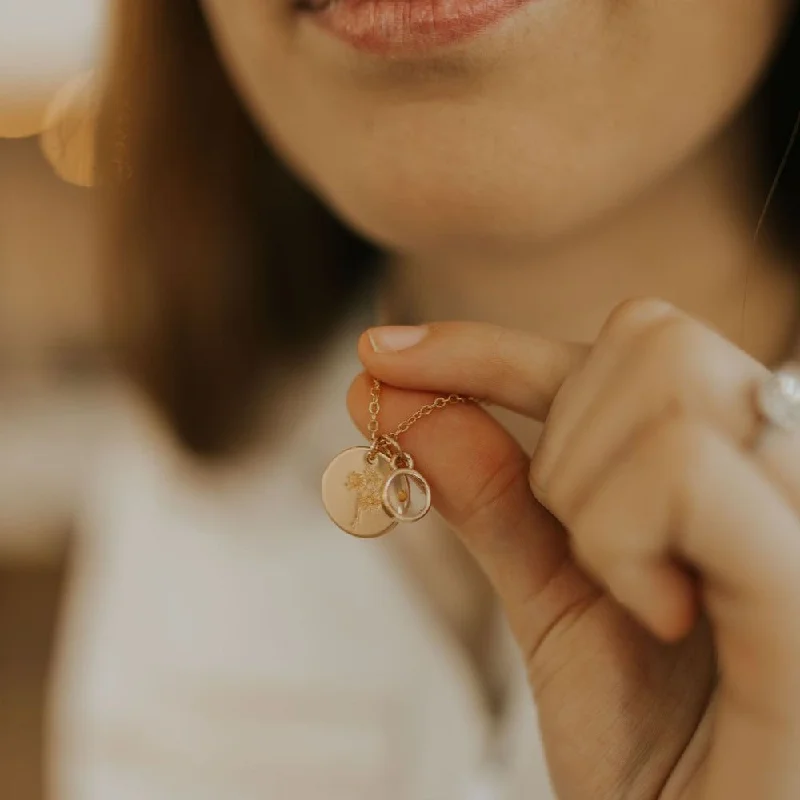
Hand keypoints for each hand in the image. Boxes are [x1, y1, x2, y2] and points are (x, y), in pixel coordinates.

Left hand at [348, 299, 799, 799]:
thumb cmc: (656, 751)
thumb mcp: (557, 603)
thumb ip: (492, 492)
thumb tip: (393, 393)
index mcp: (741, 468)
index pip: (625, 341)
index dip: (492, 344)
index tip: (380, 355)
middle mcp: (792, 470)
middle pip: (653, 337)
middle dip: (567, 446)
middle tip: (587, 557)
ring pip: (667, 382)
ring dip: (591, 496)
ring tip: (637, 600)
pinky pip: (686, 469)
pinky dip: (623, 534)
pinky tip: (661, 616)